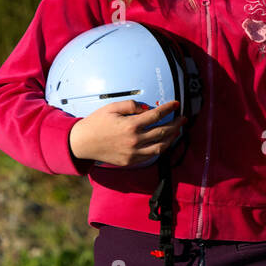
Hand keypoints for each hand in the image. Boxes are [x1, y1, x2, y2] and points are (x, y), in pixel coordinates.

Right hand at [68, 100, 182, 166]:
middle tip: (183, 118)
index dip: (168, 109)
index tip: (176, 104)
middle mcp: (134, 141)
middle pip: (163, 132)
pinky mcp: (130, 161)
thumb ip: (131, 105)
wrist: (82, 143)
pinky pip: (150, 156)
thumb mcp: (111, 108)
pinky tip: (163, 142)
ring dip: (171, 138)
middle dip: (176, 124)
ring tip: (177, 131)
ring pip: (161, 147)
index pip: (156, 115)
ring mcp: (133, 153)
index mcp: (131, 125)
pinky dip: (160, 148)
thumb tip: (147, 108)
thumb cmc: (96, 123)